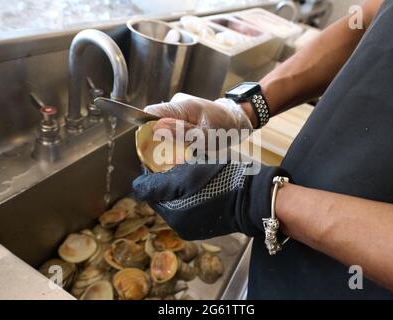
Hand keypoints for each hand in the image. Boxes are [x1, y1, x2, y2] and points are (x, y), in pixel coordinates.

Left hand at [131, 162, 290, 239]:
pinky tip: (201, 180)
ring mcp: (198, 227)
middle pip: (164, 198)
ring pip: (178, 201)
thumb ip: (156, 184)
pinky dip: (192, 193)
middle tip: (174, 158)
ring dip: (179, 185)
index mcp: (174, 217)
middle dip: (166, 179)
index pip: (151, 193)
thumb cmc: (222, 181)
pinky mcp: (210, 224)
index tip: (157, 156)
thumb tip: (135, 187)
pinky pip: (193, 205)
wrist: (257, 195)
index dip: (151, 173)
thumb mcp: (186, 177)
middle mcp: (183, 227)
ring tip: (189, 167)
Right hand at [144, 97, 254, 141]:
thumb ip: (181, 133)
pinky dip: (178, 138)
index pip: (149, 113)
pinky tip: (190, 143)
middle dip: (161, 141)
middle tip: (179, 152)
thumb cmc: (226, 128)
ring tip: (189, 148)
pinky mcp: (183, 115)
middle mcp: (177, 104)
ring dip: (172, 141)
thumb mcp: (206, 136)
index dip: (145, 130)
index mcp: (181, 106)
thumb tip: (156, 128)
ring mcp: (179, 109)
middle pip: (155, 123)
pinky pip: (172, 127)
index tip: (153, 146)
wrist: (238, 119)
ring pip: (164, 127)